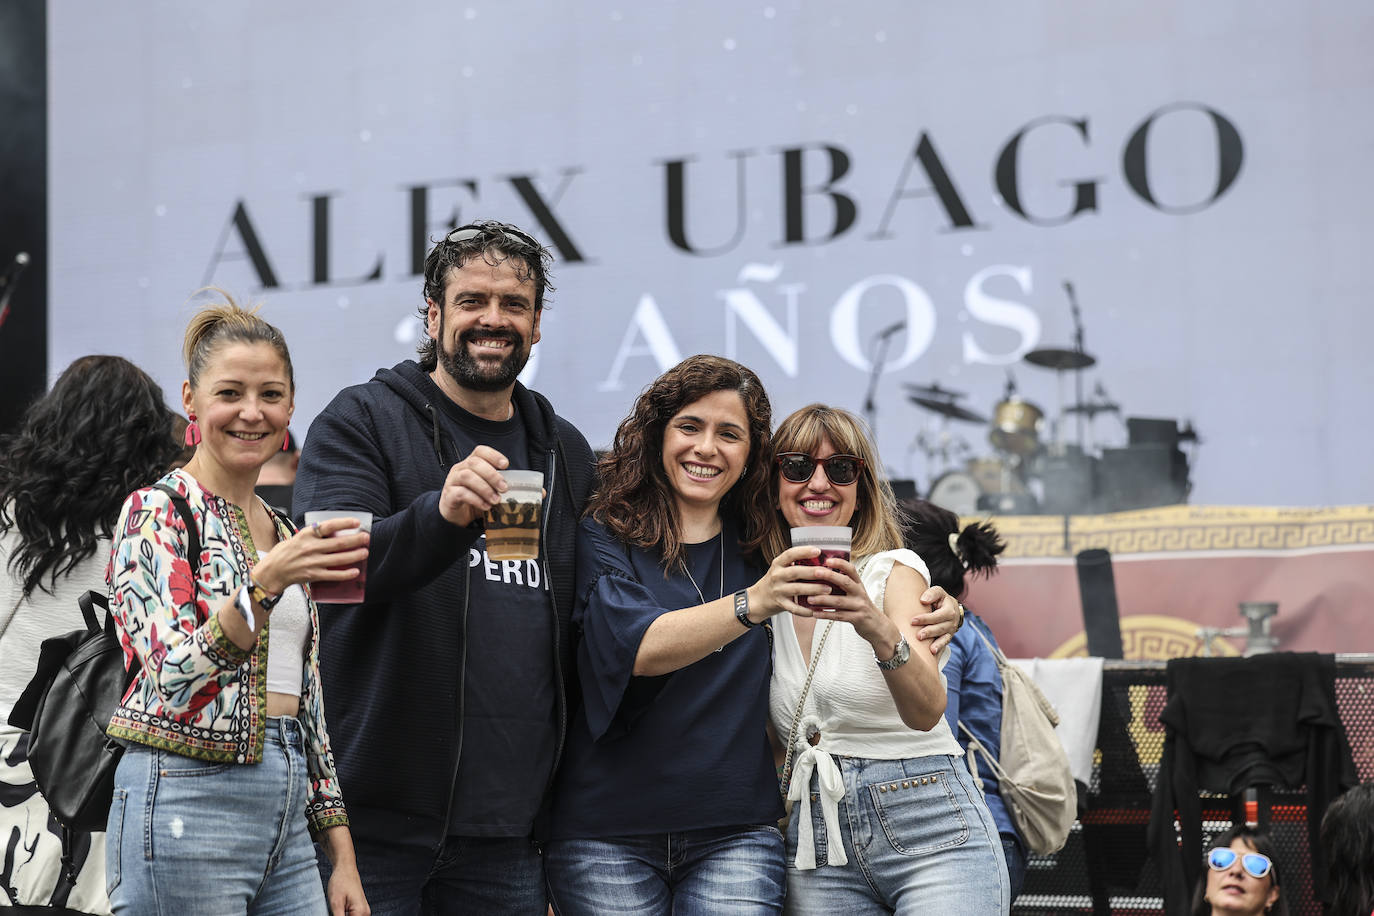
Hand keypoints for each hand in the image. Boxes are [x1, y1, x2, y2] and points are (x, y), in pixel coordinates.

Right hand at [251, 516, 369, 595]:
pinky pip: (333, 575)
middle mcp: (310, 548)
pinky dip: (345, 574)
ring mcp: (312, 562)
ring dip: (354, 556)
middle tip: (367, 538)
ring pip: (338, 559)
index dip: (344, 523)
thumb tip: (335, 533)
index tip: (356, 522)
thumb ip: (314, 536)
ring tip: (365, 552)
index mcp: (306, 535)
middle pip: (338, 543)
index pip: (328, 526)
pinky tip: (356, 572)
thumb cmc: (285, 553)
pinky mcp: (312, 575)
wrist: (271, 572)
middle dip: (355, 540)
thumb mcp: (297, 538)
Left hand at [326, 861, 370, 915]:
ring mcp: (364, 911)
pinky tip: (338, 911)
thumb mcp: (336, 903)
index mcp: (361, 912)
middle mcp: (365, 913)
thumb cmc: (341, 881)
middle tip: (335, 912)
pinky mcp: (360, 909)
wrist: (345, 868)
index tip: (335, 915)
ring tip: (336, 910)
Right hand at [438, 445, 511, 526]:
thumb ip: (497, 485)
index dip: (493, 455)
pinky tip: (485, 506)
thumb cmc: (474, 500)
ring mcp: (452, 481)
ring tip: (495, 500)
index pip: (480, 451)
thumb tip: (517, 487)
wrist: (456, 516)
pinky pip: (460, 493)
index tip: (505, 465)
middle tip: (504, 488)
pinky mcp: (448, 495)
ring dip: (485, 488)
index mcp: (470, 464)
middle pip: (474, 463)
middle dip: (492, 475)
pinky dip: (476, 499)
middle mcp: (460, 469)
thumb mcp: (487, 489)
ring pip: (466, 476)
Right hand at [751, 546, 830, 619]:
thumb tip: (821, 559)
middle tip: (827, 572)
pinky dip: (804, 610)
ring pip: (797, 589)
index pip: (790, 554)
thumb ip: (796, 564)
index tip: (817, 551)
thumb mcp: (781, 569)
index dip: (804, 551)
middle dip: (812, 572)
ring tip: (828, 589)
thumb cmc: (775, 582)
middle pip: (795, 572)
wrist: (758, 598)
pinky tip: (815, 610)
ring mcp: (778, 590)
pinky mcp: (780, 603)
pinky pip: (793, 608)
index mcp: (778, 564)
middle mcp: (777, 576)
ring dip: (813, 589)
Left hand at [803, 556, 899, 647]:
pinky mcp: (857, 619)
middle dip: (830, 576)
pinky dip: (826, 614)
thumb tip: (821, 578)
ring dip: (823, 599)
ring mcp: (859, 606)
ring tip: (810, 598)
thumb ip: (843, 586)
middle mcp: (860, 593)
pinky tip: (815, 613)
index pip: (851, 570)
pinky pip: (839, 616)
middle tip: (816, 572)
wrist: (878, 626)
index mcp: (859, 585)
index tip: (827, 560)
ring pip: (840, 601)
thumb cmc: (861, 608)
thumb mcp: (856, 594)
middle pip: (845, 582)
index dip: (840, 563)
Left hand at [909, 584, 961, 653]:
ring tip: (926, 645)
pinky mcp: (948, 636)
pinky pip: (945, 643)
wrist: (951, 607)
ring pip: (943, 637)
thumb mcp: (938, 592)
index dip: (925, 619)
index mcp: (949, 609)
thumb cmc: (941, 599)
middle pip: (940, 627)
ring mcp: (951, 630)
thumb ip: (932, 594)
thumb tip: (923, 600)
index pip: (937, 615)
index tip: (913, 621)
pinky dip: (939, 647)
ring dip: (934, 642)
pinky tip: (932, 652)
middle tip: (918, 635)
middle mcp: (952, 621)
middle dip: (929, 632)